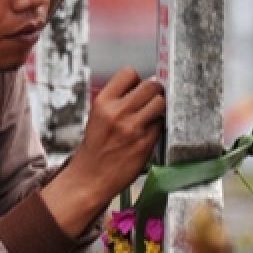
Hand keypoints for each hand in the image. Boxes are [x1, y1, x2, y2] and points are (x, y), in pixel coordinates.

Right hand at [42, 68, 164, 235]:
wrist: (90, 178)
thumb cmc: (95, 149)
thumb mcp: (97, 117)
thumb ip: (116, 101)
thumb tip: (140, 88)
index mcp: (103, 102)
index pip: (129, 73)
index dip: (137, 79)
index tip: (139, 86)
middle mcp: (118, 112)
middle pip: (150, 85)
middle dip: (155, 90)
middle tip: (153, 97)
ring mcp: (133, 128)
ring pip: (160, 102)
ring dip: (160, 106)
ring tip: (153, 113)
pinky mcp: (145, 143)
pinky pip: (161, 124)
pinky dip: (159, 125)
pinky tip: (150, 131)